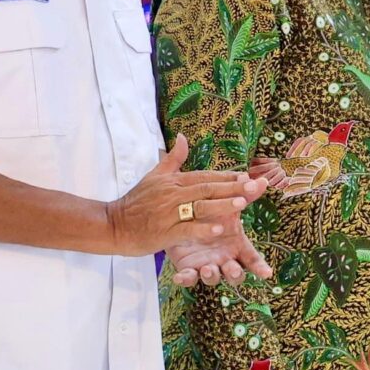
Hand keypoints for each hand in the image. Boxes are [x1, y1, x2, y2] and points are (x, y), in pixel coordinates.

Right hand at [113, 135, 267, 264]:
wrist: (113, 224)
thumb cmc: (136, 202)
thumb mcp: (154, 176)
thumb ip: (173, 159)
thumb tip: (182, 137)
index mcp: (173, 181)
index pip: (204, 176)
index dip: (226, 176)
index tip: (248, 176)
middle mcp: (172, 194)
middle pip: (207, 189)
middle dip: (233, 187)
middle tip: (255, 186)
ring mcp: (168, 213)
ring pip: (199, 207)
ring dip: (221, 204)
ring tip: (242, 203)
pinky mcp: (164, 233)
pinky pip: (186, 230)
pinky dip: (202, 229)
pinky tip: (218, 229)